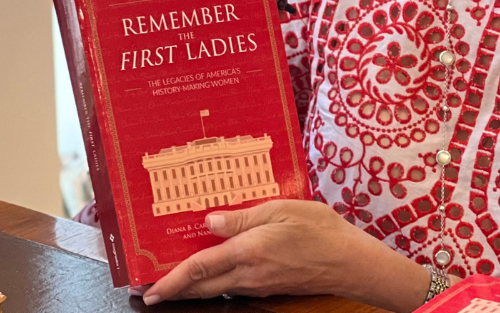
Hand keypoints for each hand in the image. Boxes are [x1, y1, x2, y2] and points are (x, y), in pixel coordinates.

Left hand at [141, 200, 430, 312]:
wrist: (350, 262)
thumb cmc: (321, 230)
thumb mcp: (283, 210)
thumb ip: (243, 217)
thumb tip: (210, 222)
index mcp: (249, 251)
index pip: (200, 268)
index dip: (171, 280)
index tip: (150, 290)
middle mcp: (249, 274)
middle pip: (202, 286)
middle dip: (175, 290)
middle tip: (152, 290)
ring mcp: (259, 285)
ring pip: (217, 289)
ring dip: (195, 285)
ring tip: (179, 275)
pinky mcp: (269, 288)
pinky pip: (234, 287)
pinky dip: (217, 281)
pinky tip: (218, 268)